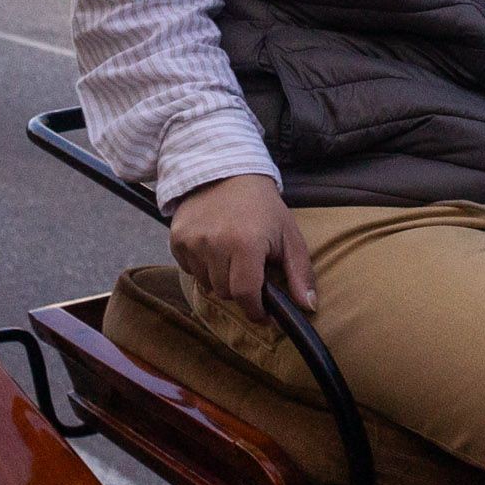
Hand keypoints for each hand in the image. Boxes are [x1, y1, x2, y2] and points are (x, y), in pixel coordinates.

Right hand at [167, 173, 312, 317]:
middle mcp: (214, 244)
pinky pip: (189, 270)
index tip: (263, 312)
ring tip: (231, 255)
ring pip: (206, 284)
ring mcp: (192, 241)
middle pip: (225, 292)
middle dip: (240, 289)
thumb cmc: (263, 207)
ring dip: (220, 278)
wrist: (226, 172)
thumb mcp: (289, 236)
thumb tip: (308, 307)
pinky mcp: (176, 239)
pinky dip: (202, 267)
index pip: (245, 294)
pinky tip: (213, 247)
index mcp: (245, 244)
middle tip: (250, 269)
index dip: (255, 310)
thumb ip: (300, 273)